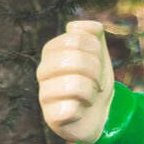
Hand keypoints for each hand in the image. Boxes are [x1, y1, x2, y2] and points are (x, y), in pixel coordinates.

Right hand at [37, 19, 114, 143]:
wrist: (100, 114)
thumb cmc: (95, 81)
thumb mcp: (99, 54)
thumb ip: (92, 34)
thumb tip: (75, 26)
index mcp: (52, 52)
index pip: (75, 38)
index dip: (95, 50)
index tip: (98, 63)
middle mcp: (43, 71)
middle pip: (75, 60)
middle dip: (96, 71)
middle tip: (97, 82)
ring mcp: (44, 95)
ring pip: (76, 85)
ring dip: (92, 91)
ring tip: (89, 96)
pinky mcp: (51, 118)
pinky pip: (70, 109)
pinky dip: (83, 109)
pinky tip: (81, 110)